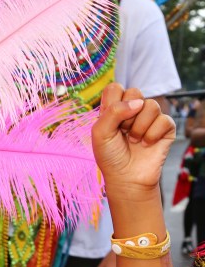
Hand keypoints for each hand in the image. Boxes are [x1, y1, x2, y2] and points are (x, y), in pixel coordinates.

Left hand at [92, 83, 175, 199]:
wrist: (126, 178)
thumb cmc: (110, 156)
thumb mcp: (100, 133)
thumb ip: (113, 111)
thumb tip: (138, 102)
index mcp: (115, 108)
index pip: (115, 88)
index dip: (113, 102)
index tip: (111, 121)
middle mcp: (133, 110)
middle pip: (135, 91)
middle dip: (127, 115)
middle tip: (123, 131)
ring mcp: (150, 118)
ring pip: (151, 105)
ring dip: (139, 127)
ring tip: (134, 140)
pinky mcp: (165, 128)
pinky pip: (164, 119)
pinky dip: (152, 135)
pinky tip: (146, 144)